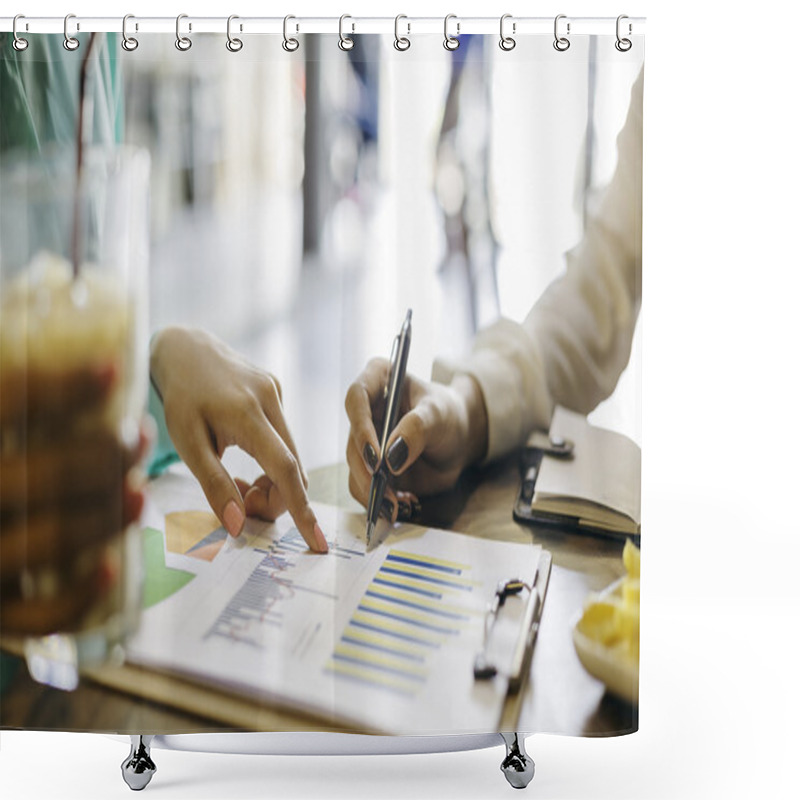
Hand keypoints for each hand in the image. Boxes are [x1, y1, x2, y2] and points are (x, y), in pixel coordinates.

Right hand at [0, 365, 145, 634]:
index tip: (113, 370)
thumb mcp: (0, 436)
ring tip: (141, 492)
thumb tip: (101, 365)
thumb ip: (23, 410)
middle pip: (33, 478)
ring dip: (101, 517)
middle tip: (139, 440)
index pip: (3, 403)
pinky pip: (33, 617)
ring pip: (39, 542)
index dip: (58, 388)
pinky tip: (111, 567)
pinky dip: (76, 596)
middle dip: (98, 457)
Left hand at [150, 326, 326, 552]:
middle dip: (274, 499)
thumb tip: (238, 524)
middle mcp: (270, 399)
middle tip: (241, 505)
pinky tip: (242, 454)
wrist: (185, 348)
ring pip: (291, 456)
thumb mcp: (186, 442)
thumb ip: (214, 484)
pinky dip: (270, 461)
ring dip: (272, 481)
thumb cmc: (180, 397)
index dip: (301, 508)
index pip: (285, 469)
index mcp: (246, 413)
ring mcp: (277, 393)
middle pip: (292, 468)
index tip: (317, 541)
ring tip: (237, 482)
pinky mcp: (278, 391)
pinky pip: (285, 439)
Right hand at [344, 358, 487, 519]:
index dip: (361, 428)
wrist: (458, 438)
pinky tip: (403, 505)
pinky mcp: (371, 467)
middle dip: (368, 473)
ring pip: (355, 470)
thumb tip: (390, 458)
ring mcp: (365, 441)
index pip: (356, 398)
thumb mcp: (439, 415)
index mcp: (378, 380)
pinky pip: (365, 489)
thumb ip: (416, 430)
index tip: (377, 457)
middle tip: (386, 493)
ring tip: (399, 506)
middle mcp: (365, 412)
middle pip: (352, 443)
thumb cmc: (449, 415)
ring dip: (373, 493)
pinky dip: (380, 502)